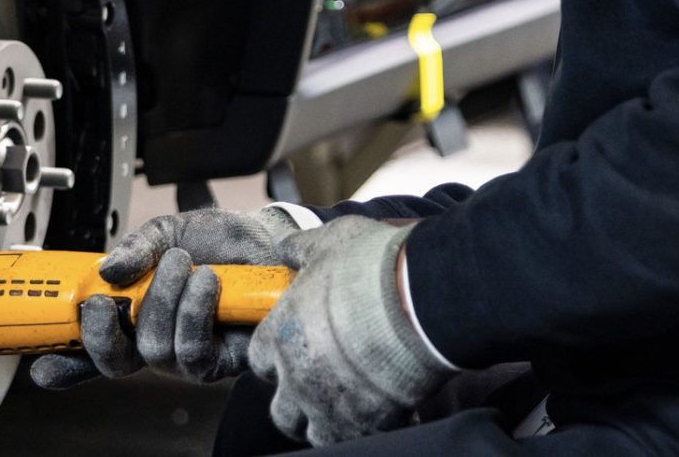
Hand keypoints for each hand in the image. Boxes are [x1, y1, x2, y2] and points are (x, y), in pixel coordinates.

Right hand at [28, 206, 302, 390]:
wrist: (265, 237)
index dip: (65, 365)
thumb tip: (106, 272)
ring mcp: (187, 356)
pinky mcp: (221, 361)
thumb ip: (134, 250)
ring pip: (154, 351)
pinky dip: (194, 312)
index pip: (92, 351)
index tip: (41, 368)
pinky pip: (193, 354)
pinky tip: (206, 281)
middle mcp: (156, 343)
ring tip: (180, 263)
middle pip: (116, 363)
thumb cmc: (215, 239)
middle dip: (104, 335)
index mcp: (133, 317)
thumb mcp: (165, 232)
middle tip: (105, 301)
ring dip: (162, 302)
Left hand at [248, 218, 453, 445]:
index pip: (259, 360)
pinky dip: (363, 427)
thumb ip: (301, 249)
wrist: (419, 297)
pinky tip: (381, 409)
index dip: (276, 354)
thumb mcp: (329, 242)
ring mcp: (330, 405)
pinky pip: (354, 438)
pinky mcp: (365, 423)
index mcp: (281, 335)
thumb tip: (285, 247)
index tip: (294, 346)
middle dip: (298, 397)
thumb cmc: (372, 266)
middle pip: (282, 408)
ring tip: (349, 401)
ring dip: (326, 418)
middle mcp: (297, 377)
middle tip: (322, 379)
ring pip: (313, 431)